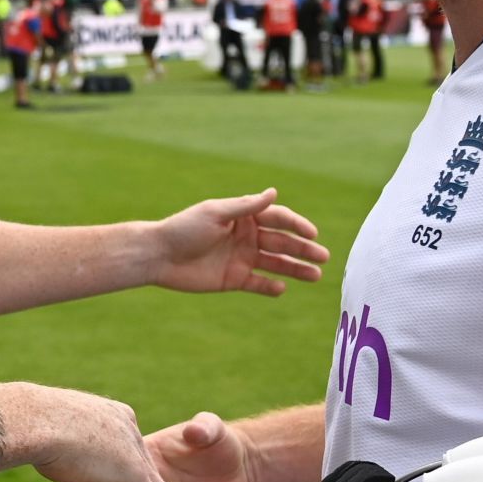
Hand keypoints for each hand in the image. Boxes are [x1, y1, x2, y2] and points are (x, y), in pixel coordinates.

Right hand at [2, 384, 187, 481]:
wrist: (36, 421)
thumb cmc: (36, 426)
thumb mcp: (59, 438)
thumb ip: (78, 457)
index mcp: (115, 416)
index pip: (129, 452)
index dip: (131, 475)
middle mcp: (130, 431)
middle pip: (150, 473)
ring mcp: (134, 453)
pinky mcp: (134, 476)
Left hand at [153, 189, 328, 296]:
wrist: (159, 256)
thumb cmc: (184, 228)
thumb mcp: (216, 213)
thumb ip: (246, 207)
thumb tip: (274, 193)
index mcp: (243, 216)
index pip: (278, 218)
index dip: (297, 225)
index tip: (313, 234)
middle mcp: (246, 236)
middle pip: (282, 242)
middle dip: (303, 249)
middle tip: (324, 257)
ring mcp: (241, 258)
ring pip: (275, 264)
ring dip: (295, 269)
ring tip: (316, 276)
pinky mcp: (233, 279)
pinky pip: (258, 284)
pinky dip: (271, 287)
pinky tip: (283, 288)